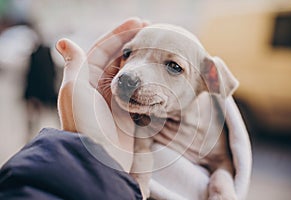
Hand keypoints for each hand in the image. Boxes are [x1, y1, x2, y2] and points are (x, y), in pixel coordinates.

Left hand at [56, 18, 147, 171]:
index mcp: (86, 79)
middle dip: (134, 43)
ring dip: (142, 58)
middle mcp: (101, 87)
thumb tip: (64, 41)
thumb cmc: (85, 122)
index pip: (103, 49)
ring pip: (132, 72)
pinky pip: (141, 89)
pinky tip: (158, 69)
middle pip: (119, 58)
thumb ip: (75, 64)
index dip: (119, 34)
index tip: (139, 22)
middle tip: (151, 30)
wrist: (100, 156)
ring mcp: (118, 99)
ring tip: (157, 45)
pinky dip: (149, 78)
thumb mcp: (74, 89)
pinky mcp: (131, 110)